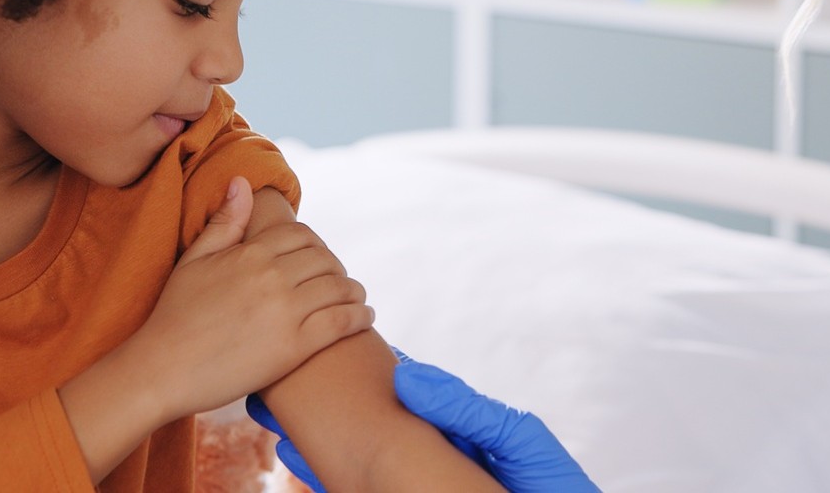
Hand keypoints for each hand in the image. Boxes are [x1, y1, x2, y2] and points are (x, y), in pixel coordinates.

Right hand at [125, 177, 373, 421]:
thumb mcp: (194, 260)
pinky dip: (359, 316)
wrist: (162, 369)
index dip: (316, 246)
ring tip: (357, 298)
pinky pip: (341, 322)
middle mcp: (272, 276)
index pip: (302, 235)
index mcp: (250, 253)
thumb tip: (242, 182)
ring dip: (354, 291)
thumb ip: (224, 222)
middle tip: (339, 280)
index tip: (319, 259)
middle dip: (336, 268)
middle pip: (325, 260)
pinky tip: (364, 317)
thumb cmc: (173, 315)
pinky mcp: (294, 346)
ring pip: (339, 288)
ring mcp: (285, 311)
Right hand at [247, 351, 597, 492]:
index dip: (360, 375)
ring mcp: (412, 481)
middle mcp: (428, 457)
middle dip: (324, 409)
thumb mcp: (515, 441)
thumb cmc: (551, 490)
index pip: (398, 396)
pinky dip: (330, 477)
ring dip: (316, 443)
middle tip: (281, 389)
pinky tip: (301, 460)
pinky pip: (361, 489)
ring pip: (356, 462)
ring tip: (278, 421)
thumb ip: (466, 409)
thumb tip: (408, 377)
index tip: (322, 350)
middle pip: (365, 426)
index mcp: (454, 430)